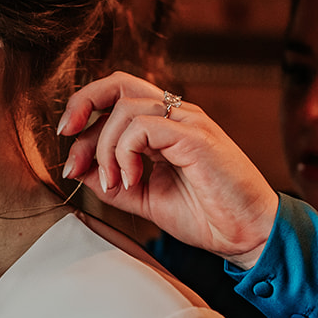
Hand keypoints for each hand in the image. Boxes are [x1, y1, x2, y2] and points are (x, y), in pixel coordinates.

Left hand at [58, 73, 279, 267]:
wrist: (248, 234)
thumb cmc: (207, 216)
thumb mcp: (144, 198)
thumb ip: (111, 181)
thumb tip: (75, 168)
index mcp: (165, 125)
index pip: (115, 99)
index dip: (83, 120)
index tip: (70, 156)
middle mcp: (177, 115)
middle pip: (118, 83)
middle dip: (82, 104)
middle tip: (68, 138)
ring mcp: (188, 122)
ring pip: (125, 108)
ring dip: (106, 149)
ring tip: (116, 183)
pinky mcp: (196, 137)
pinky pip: (144, 126)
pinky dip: (125, 153)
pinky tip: (132, 180)